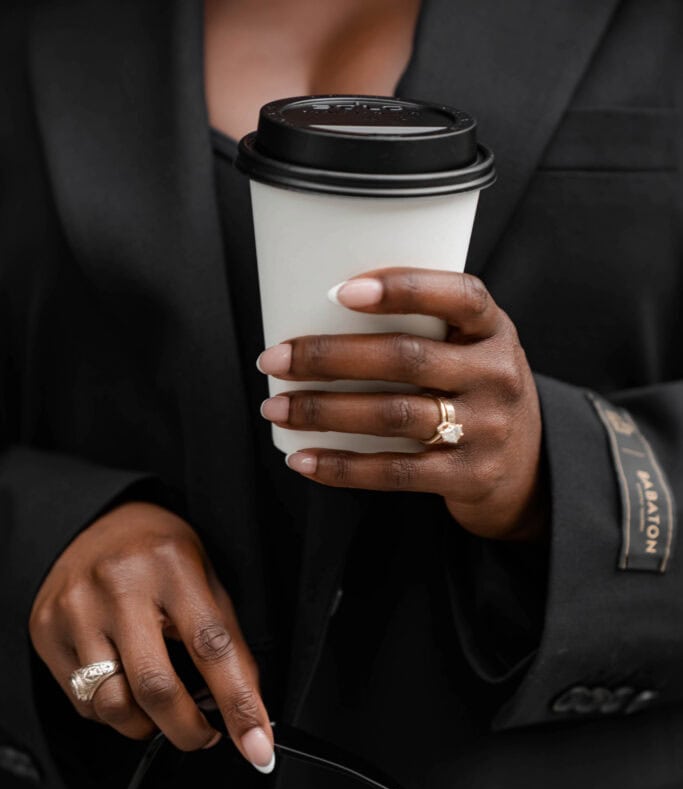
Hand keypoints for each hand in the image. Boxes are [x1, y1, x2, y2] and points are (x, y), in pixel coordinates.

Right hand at [29, 502, 274, 770]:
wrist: (92, 522)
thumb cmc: (157, 554)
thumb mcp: (205, 578)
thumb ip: (225, 640)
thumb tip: (249, 709)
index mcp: (172, 566)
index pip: (213, 647)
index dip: (239, 704)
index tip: (258, 745)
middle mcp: (119, 586)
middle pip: (156, 688)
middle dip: (189, 730)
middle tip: (206, 735)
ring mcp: (76, 610)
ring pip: (114, 706)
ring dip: (147, 725)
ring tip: (161, 707)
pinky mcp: (47, 632)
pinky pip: (83, 703)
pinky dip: (113, 711)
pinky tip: (124, 684)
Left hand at [258, 268, 546, 542]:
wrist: (530, 470)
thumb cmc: (476, 393)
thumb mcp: (473, 350)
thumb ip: (424, 331)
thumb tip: (315, 312)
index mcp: (494, 330)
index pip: (459, 296)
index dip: (403, 288)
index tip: (340, 291)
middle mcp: (497, 375)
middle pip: (406, 358)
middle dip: (329, 356)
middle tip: (273, 359)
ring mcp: (486, 429)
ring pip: (394, 415)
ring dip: (324, 411)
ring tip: (276, 408)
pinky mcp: (468, 476)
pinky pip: (395, 472)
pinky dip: (342, 467)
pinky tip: (303, 460)